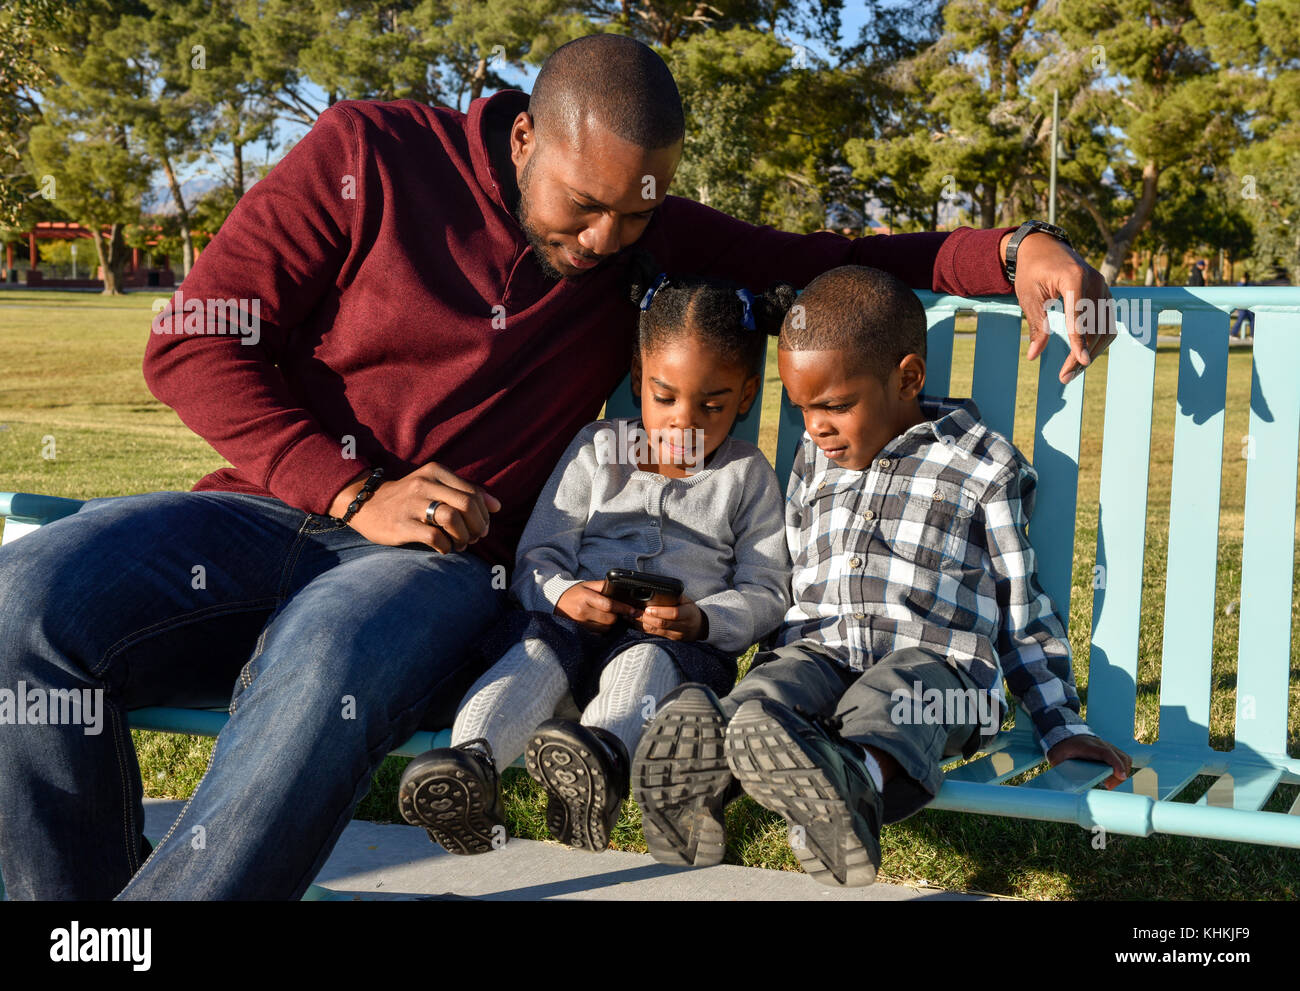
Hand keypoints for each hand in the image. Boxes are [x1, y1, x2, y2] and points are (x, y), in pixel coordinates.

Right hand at [329, 461, 499, 551]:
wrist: (366, 504)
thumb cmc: (408, 499)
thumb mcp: (435, 486)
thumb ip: (465, 493)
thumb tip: (497, 506)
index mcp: (436, 472)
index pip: (473, 493)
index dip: (483, 514)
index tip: (481, 527)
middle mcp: (424, 484)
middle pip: (467, 504)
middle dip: (477, 526)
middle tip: (474, 538)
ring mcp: (412, 504)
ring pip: (453, 518)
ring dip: (463, 536)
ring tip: (460, 544)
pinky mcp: (402, 524)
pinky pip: (435, 537)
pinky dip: (446, 547)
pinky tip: (443, 549)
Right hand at [555, 580, 639, 632]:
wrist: (554, 602)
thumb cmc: (574, 593)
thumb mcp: (587, 585)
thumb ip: (603, 586)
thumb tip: (620, 588)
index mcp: (586, 597)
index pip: (609, 605)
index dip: (622, 608)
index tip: (633, 610)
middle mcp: (583, 611)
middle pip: (609, 619)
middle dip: (616, 616)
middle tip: (616, 611)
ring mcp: (581, 623)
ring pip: (605, 628)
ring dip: (609, 623)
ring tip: (606, 616)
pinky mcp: (580, 630)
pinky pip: (597, 633)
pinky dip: (602, 628)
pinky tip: (599, 622)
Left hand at [630, 596, 705, 641]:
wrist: (699, 628)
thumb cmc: (691, 611)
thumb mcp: (687, 601)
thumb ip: (674, 597)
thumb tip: (658, 591)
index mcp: (688, 614)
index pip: (674, 614)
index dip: (660, 612)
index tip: (648, 608)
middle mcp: (682, 627)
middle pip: (662, 624)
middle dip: (645, 617)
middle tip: (633, 611)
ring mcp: (675, 635)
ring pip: (655, 631)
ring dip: (641, 623)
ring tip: (630, 615)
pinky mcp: (669, 640)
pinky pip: (654, 634)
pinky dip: (642, 628)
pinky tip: (634, 622)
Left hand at [1002, 230, 1116, 385]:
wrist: (1044, 248)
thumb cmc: (1032, 271)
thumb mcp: (1029, 297)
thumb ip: (1037, 325)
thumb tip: (1034, 355)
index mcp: (1074, 278)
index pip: (1079, 316)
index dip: (1080, 341)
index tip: (1081, 362)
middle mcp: (1095, 281)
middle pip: (1095, 325)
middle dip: (1082, 354)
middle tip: (1065, 377)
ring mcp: (1103, 287)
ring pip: (1105, 327)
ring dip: (1091, 352)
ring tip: (1071, 372)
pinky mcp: (1105, 294)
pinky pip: (1106, 322)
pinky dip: (1097, 341)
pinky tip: (1082, 356)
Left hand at [1046, 734, 1131, 789]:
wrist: (1063, 735)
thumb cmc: (1061, 748)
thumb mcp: (1056, 757)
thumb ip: (1060, 767)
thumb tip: (1063, 784)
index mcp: (1087, 746)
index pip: (1106, 752)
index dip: (1116, 764)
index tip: (1121, 777)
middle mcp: (1100, 744)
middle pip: (1120, 757)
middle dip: (1120, 773)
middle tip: (1108, 786)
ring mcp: (1106, 746)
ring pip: (1124, 758)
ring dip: (1122, 772)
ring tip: (1109, 783)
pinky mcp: (1109, 751)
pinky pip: (1121, 759)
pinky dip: (1121, 769)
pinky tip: (1111, 778)